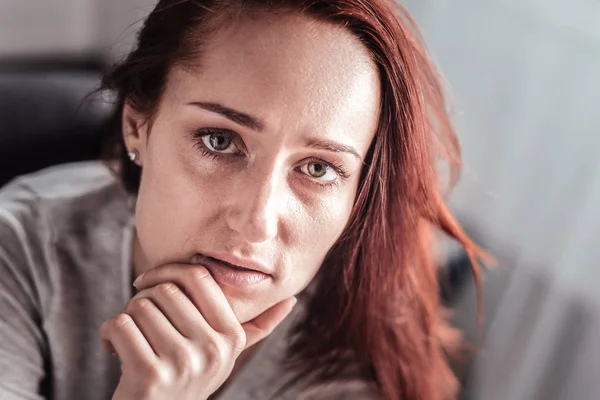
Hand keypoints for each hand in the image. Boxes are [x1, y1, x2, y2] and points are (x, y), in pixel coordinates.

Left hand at [99, 264, 295, 399]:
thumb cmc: (187, 377)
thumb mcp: (225, 353)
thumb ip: (258, 327)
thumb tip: (293, 300)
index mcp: (232, 336)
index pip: (199, 276)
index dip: (168, 270)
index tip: (149, 283)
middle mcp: (213, 349)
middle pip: (165, 290)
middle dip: (143, 300)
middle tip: (140, 322)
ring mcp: (183, 364)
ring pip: (140, 306)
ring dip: (125, 317)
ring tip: (132, 339)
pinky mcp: (150, 376)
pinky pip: (120, 325)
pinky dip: (108, 333)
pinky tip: (115, 349)